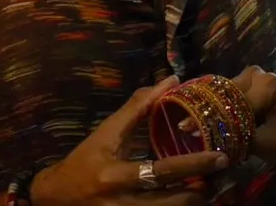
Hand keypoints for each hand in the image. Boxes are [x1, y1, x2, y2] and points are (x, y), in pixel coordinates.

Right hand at [30, 78, 230, 205]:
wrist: (54, 199)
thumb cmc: (82, 162)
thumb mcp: (105, 134)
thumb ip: (137, 109)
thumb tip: (169, 81)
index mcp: (116, 176)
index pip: (162, 170)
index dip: (194, 164)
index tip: (220, 157)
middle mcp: (124, 202)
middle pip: (174, 203)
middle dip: (202, 191)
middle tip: (220, 176)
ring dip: (194, 201)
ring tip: (208, 188)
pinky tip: (189, 198)